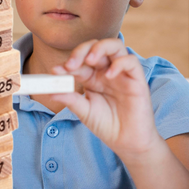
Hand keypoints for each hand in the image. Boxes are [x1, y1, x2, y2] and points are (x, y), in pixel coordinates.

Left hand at [51, 38, 160, 159]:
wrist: (127, 142)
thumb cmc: (107, 125)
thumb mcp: (84, 111)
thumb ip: (70, 99)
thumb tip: (51, 91)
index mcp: (92, 77)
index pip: (79, 62)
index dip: (67, 64)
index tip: (55, 71)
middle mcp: (106, 71)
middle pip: (95, 47)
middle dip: (81, 51)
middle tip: (70, 65)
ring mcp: (122, 73)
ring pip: (115, 46)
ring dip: (100, 48)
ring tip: (90, 60)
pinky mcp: (137, 79)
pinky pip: (130, 61)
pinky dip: (119, 63)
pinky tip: (108, 75)